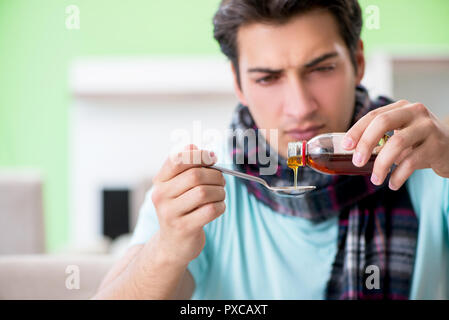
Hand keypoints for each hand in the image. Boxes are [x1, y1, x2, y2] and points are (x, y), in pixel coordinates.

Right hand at [151, 144, 225, 265]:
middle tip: (221, 180)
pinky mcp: (184, 228)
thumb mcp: (178, 187)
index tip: (212, 158)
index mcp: (160, 181)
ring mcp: (170, 213)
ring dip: (219, 192)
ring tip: (219, 195)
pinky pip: (210, 210)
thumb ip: (188, 167)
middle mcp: (161, 196)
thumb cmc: (181, 209)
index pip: (177, 159)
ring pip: (204, 192)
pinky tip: (218, 208)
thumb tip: (200, 149)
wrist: (172, 244)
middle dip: (215, 175)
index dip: (199, 155)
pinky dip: (220, 206)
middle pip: (195, 175)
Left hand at [342, 100, 448, 189]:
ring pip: (397, 143)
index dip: (357, 130)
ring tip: (376, 179)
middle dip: (365, 143)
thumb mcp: (399, 134)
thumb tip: (349, 152)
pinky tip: (392, 184)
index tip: (345, 146)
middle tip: (357, 162)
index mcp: (400, 108)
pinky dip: (398, 175)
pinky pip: (411, 161)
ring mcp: (428, 127)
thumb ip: (379, 138)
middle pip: (383, 122)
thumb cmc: (419, 143)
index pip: (373, 115)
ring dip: (382, 164)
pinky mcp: (437, 145)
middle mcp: (415, 112)